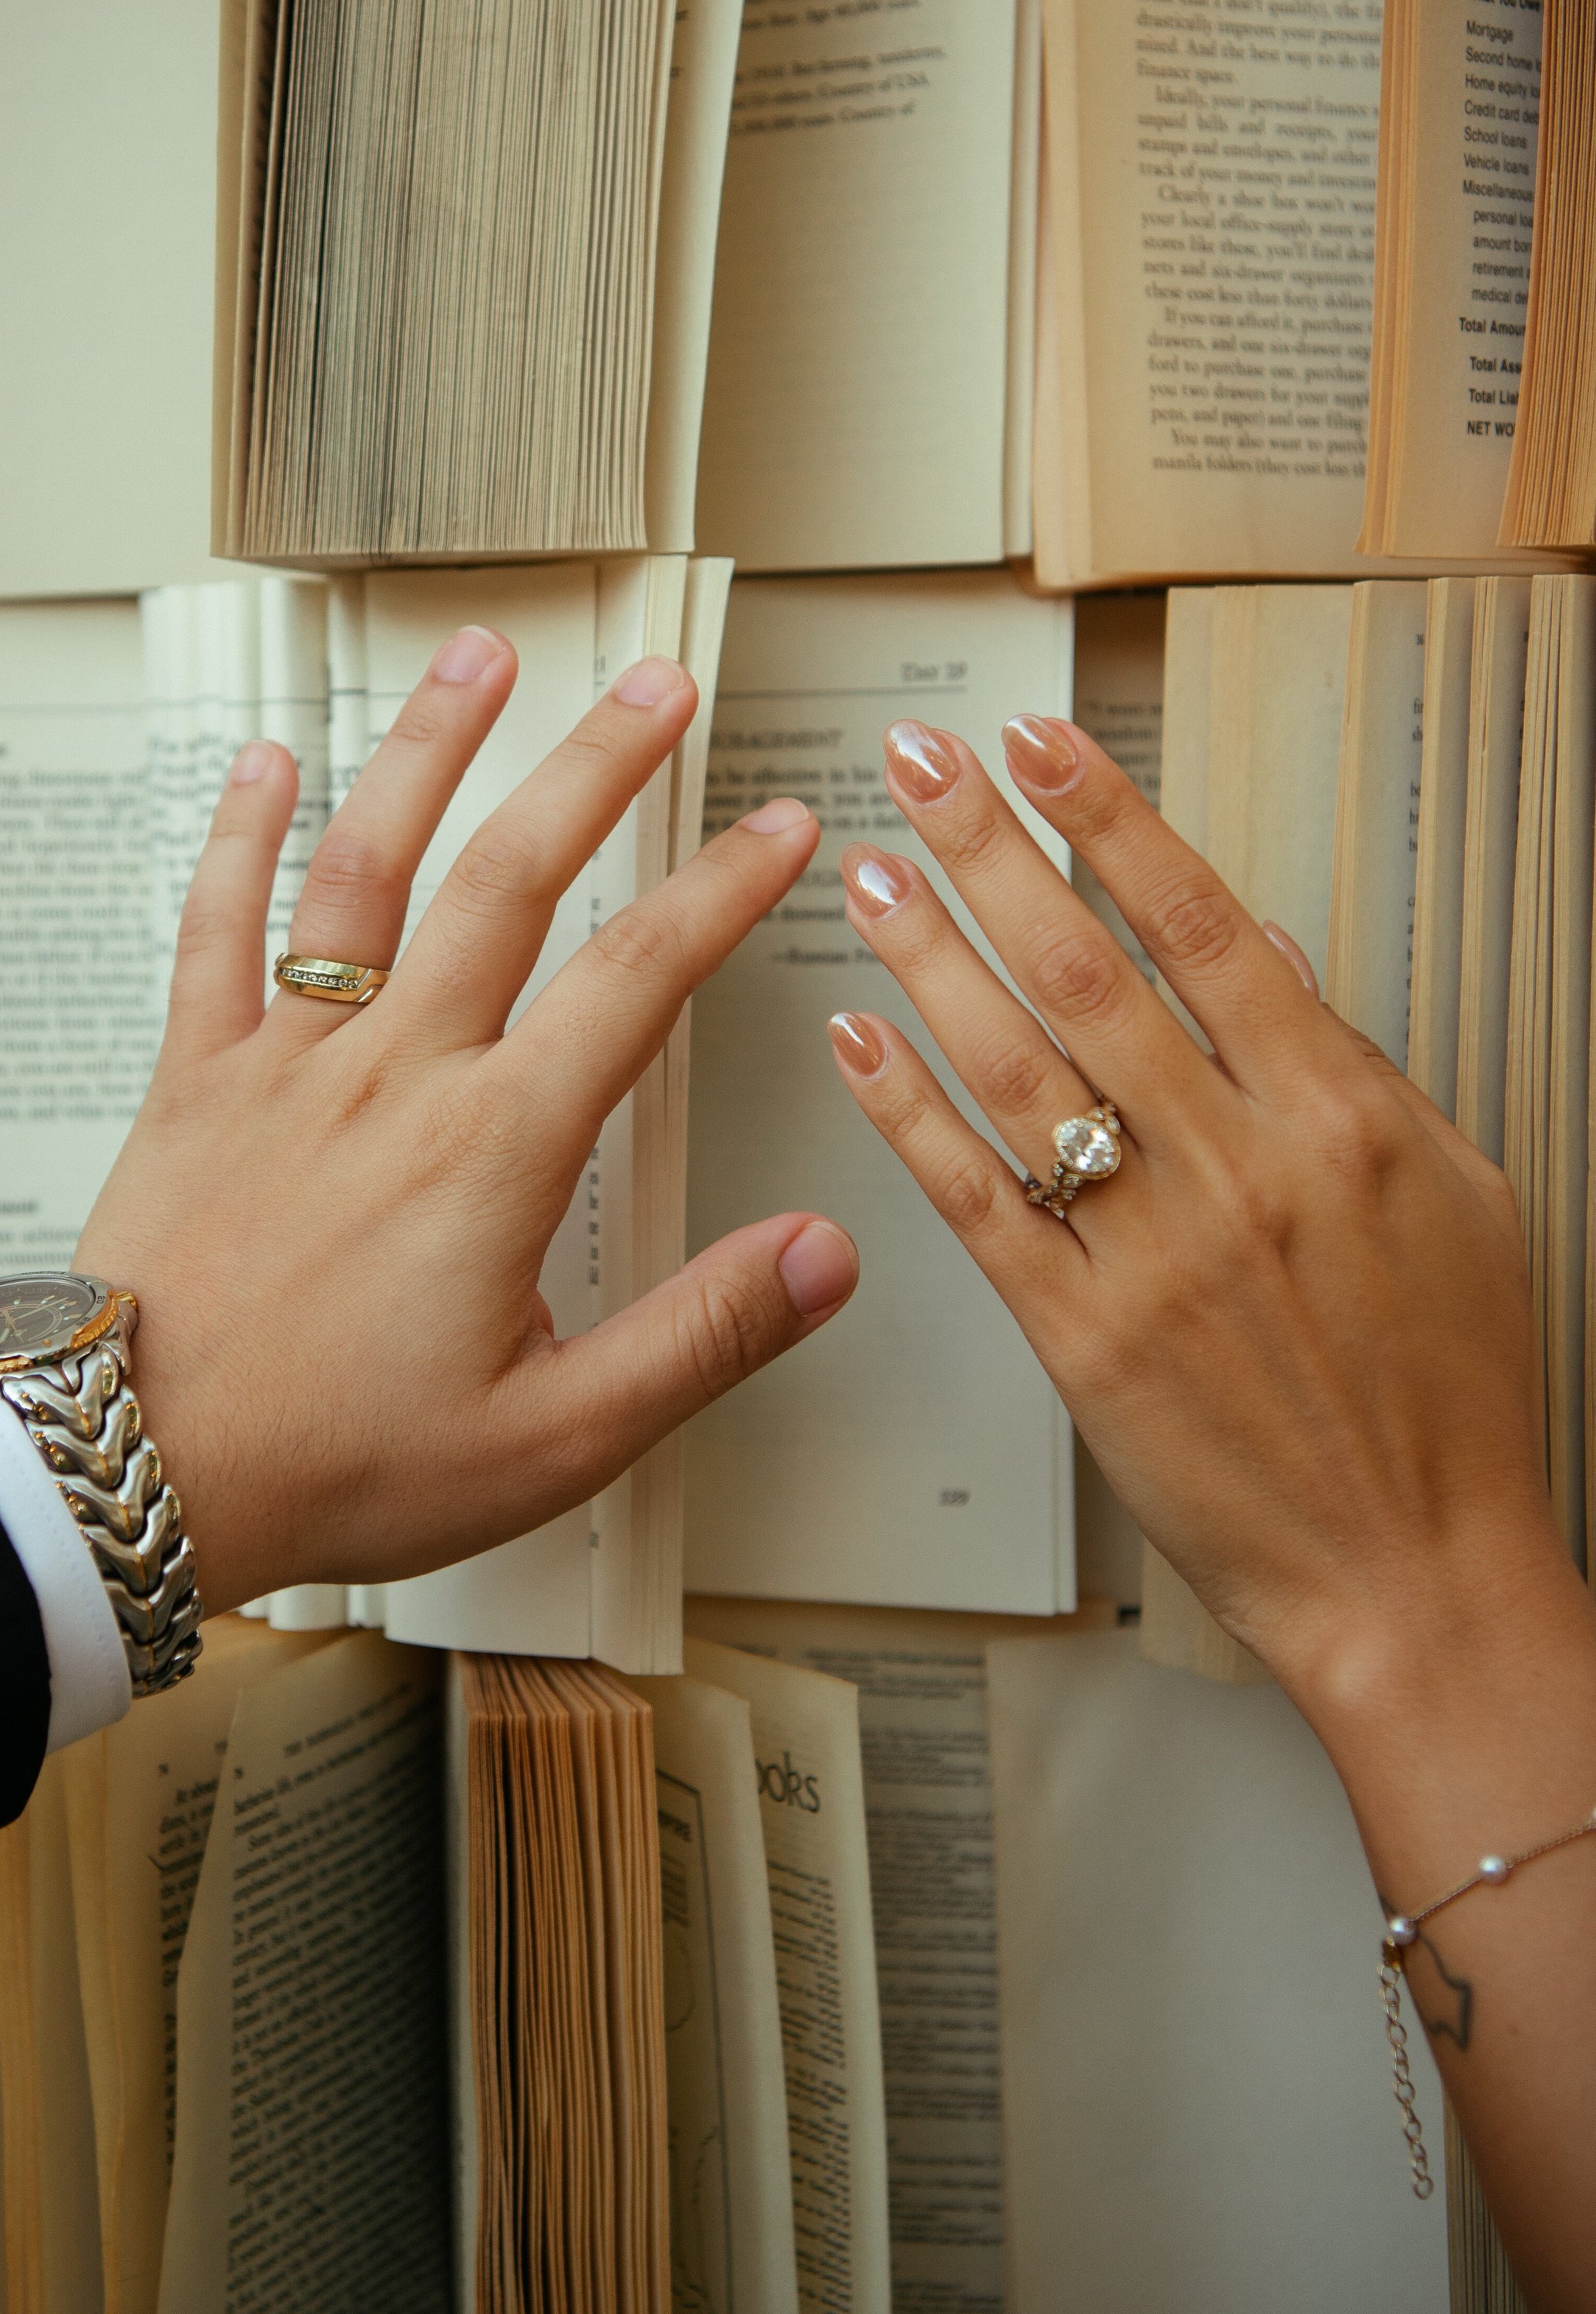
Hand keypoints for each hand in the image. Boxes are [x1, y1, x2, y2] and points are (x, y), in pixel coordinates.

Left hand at [78, 626, 855, 1615]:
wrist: (132, 1475)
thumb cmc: (330, 1462)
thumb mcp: (555, 1437)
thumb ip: (702, 1336)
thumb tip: (822, 1257)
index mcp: (492, 1152)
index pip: (637, 978)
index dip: (723, 889)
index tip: (780, 826)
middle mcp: (394, 1077)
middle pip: (512, 877)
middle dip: (596, 763)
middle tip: (656, 682)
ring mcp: (286, 1064)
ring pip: (366, 867)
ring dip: (432, 750)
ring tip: (483, 657)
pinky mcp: (195, 1081)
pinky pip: (216, 930)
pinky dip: (240, 836)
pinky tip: (266, 763)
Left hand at [827, 707, 1595, 2313]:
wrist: (1415, 1569)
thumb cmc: (1444, 1395)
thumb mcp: (1455, 1195)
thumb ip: (1351, 1070)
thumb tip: (1271, 959)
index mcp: (1337, 1113)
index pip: (1202, 922)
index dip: (1111, 820)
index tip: (1044, 744)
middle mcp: (1239, 1165)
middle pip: (1089, 968)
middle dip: (992, 851)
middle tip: (919, 767)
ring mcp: (1151, 1251)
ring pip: (1016, 1065)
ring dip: (931, 955)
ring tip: (868, 872)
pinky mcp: (1081, 1337)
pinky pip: (974, 1200)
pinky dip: (909, 1111)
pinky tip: (860, 1038)